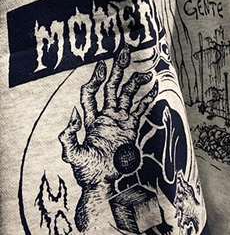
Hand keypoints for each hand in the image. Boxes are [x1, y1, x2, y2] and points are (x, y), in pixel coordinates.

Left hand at [59, 46, 157, 231]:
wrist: (104, 184)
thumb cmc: (87, 172)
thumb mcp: (73, 156)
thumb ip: (69, 137)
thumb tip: (73, 113)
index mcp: (92, 119)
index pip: (92, 93)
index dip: (96, 79)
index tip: (102, 65)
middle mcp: (106, 115)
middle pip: (112, 87)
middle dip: (118, 69)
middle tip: (125, 51)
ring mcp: (120, 120)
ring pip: (129, 95)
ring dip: (137, 83)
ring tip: (147, 73)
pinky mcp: (131, 127)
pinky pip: (141, 109)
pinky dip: (148, 98)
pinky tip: (155, 88)